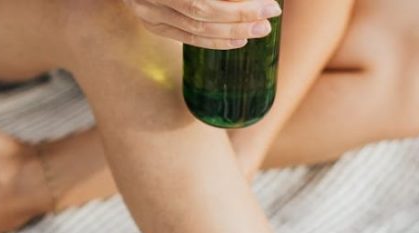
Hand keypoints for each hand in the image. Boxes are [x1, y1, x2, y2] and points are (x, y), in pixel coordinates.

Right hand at [124, 0, 281, 49]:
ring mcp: (149, 12)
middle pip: (201, 11)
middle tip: (269, 17)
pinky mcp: (152, 24)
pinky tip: (238, 40)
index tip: (269, 4)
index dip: (239, 5)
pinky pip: (187, 38)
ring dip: (232, 32)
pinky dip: (215, 41)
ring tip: (259, 30)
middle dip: (240, 16)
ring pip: (195, 30)